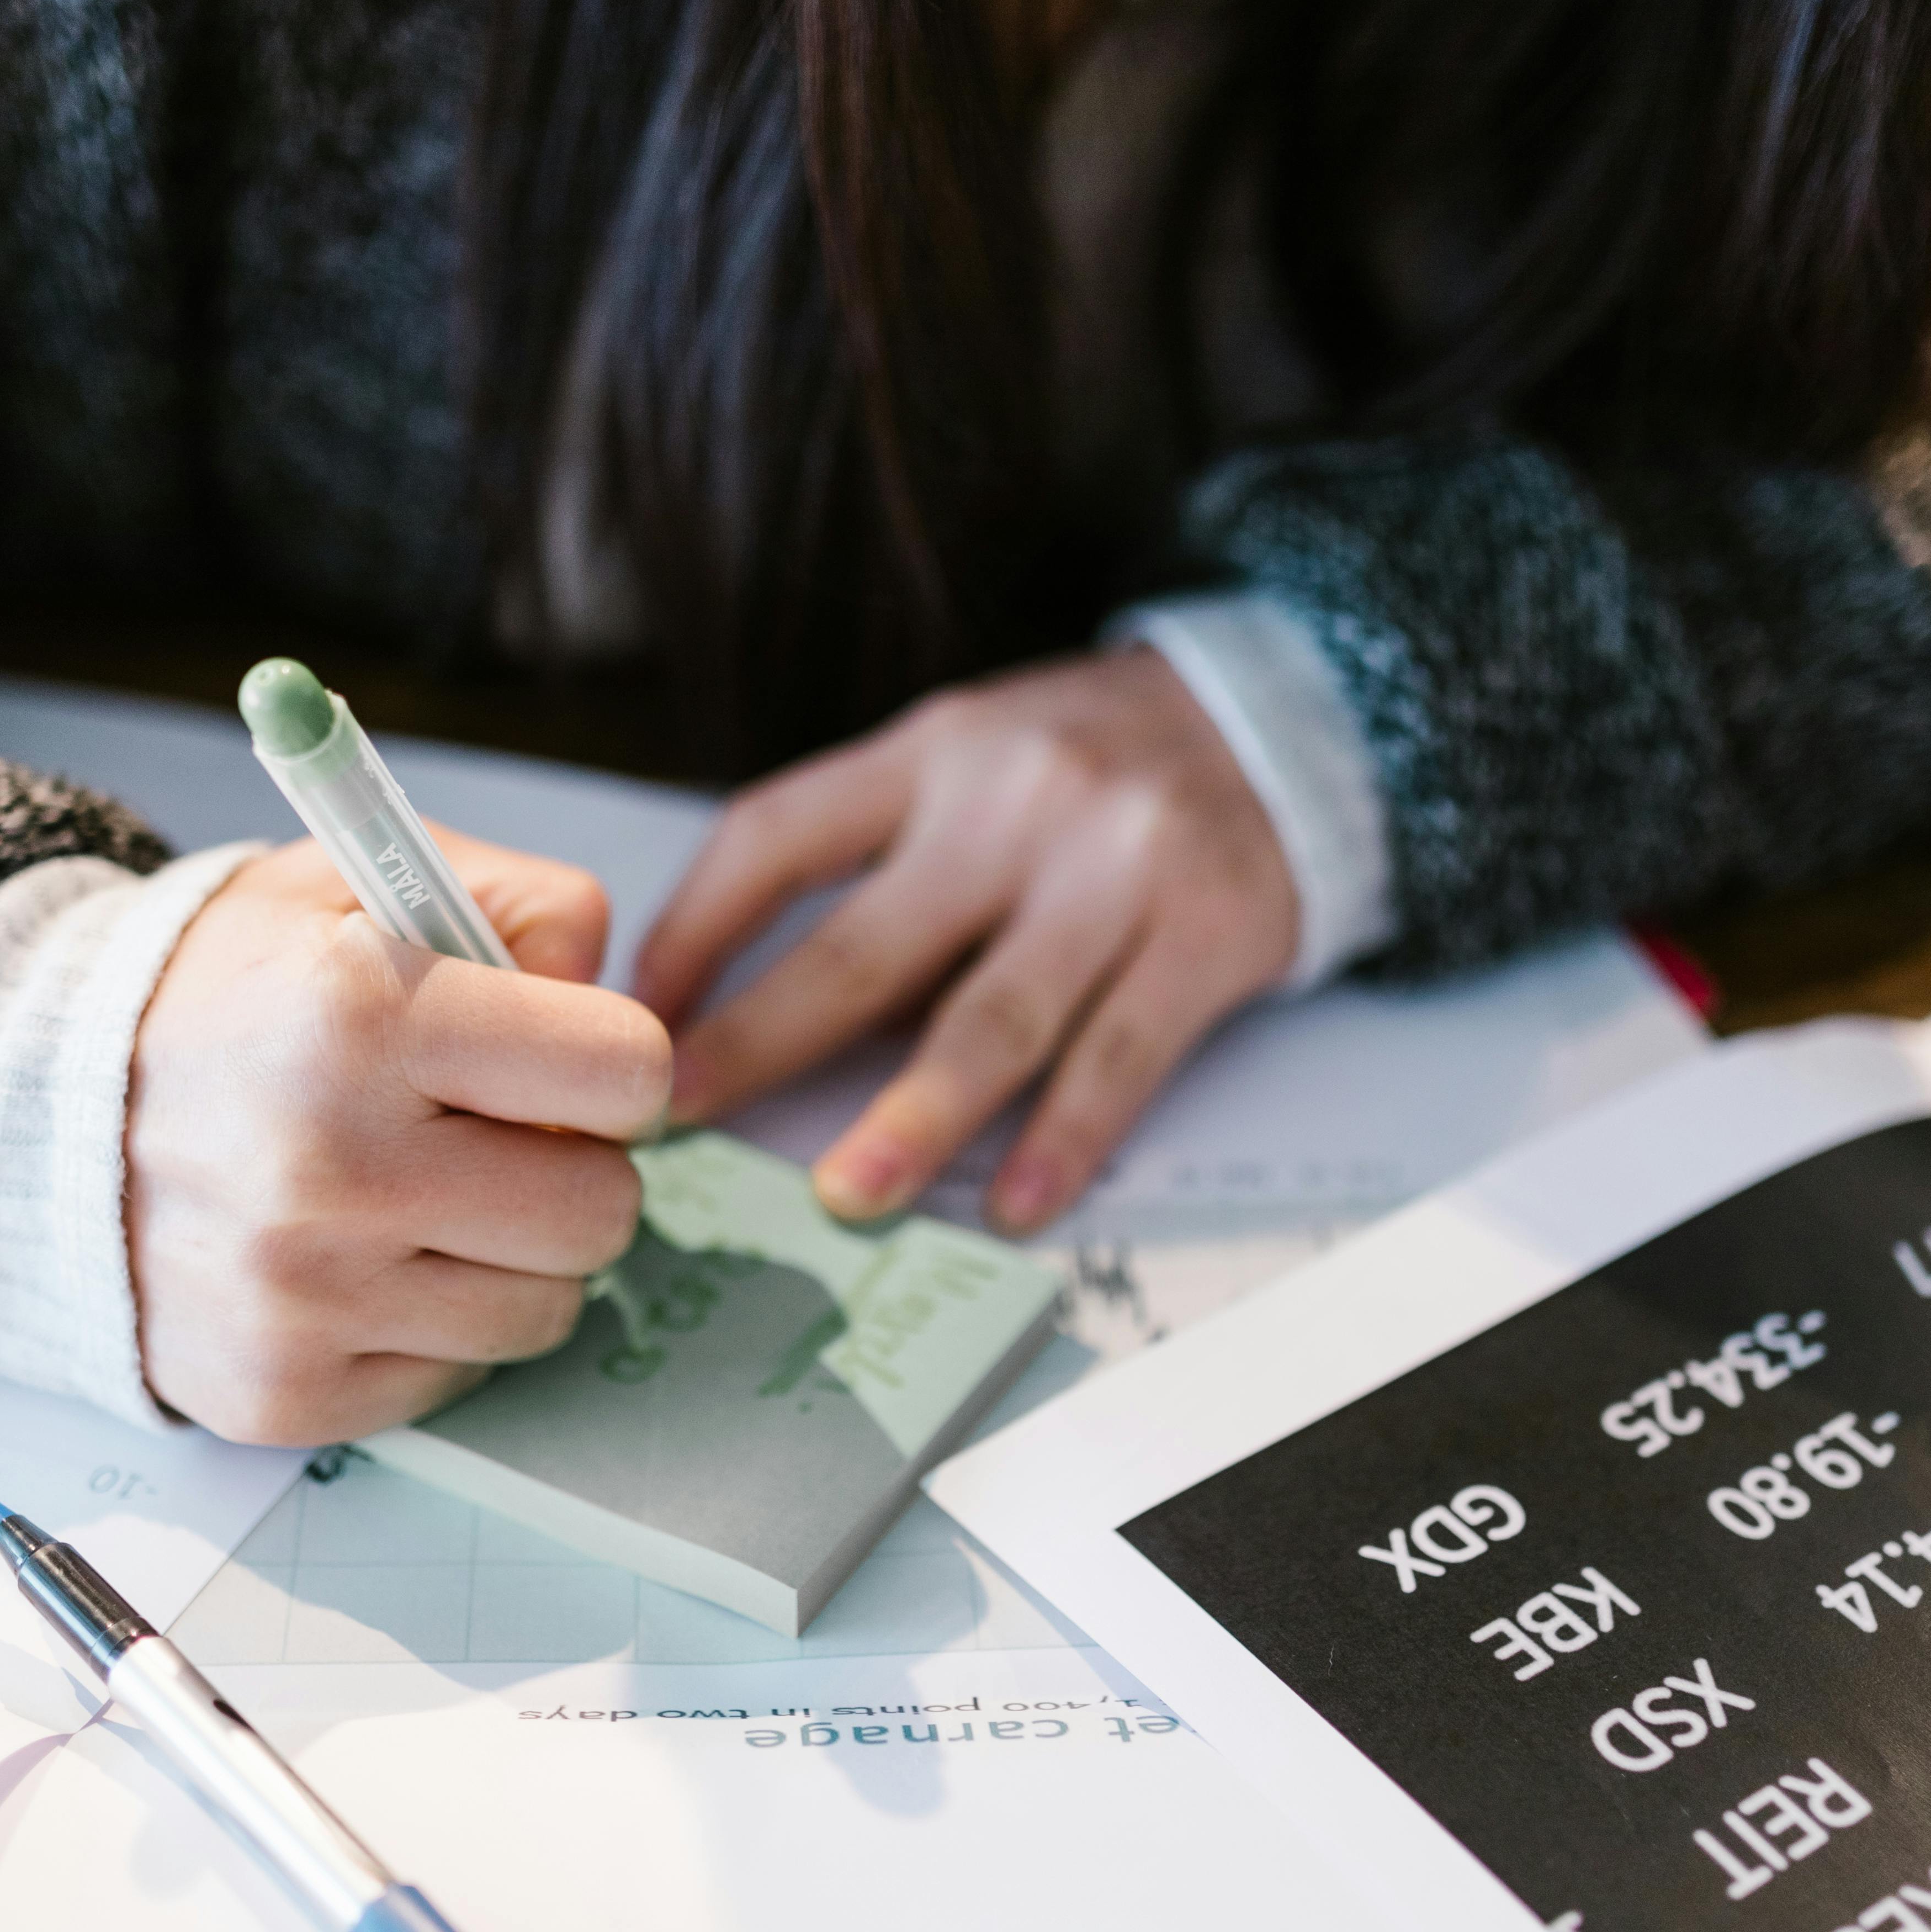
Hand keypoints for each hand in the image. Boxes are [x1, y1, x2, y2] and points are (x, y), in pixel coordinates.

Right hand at [126, 835, 671, 1445]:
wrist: (38, 1117)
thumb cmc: (234, 992)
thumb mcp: (364, 881)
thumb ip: (523, 907)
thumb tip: (606, 1000)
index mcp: (360, 1012)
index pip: (627, 1070)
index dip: (613, 1063)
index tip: (562, 1060)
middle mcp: (330, 1163)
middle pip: (604, 1209)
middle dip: (574, 1167)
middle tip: (497, 1138)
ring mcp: (304, 1294)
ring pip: (549, 1308)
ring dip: (512, 1256)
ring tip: (426, 1198)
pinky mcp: (286, 1390)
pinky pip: (459, 1375)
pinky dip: (433, 1324)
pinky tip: (361, 1263)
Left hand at [634, 648, 1296, 1232]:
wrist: (1285, 726)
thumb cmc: (1092, 768)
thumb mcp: (973, 764)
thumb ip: (883, 864)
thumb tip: (757, 1013)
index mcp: (933, 750)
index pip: (777, 836)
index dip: (697, 931)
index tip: (646, 1020)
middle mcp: (1017, 800)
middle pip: (868, 941)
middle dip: (766, 1042)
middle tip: (688, 1119)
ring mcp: (1118, 869)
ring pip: (994, 1016)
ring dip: (914, 1118)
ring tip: (846, 1195)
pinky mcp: (1207, 934)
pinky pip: (1119, 1056)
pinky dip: (1065, 1140)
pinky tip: (1018, 1205)